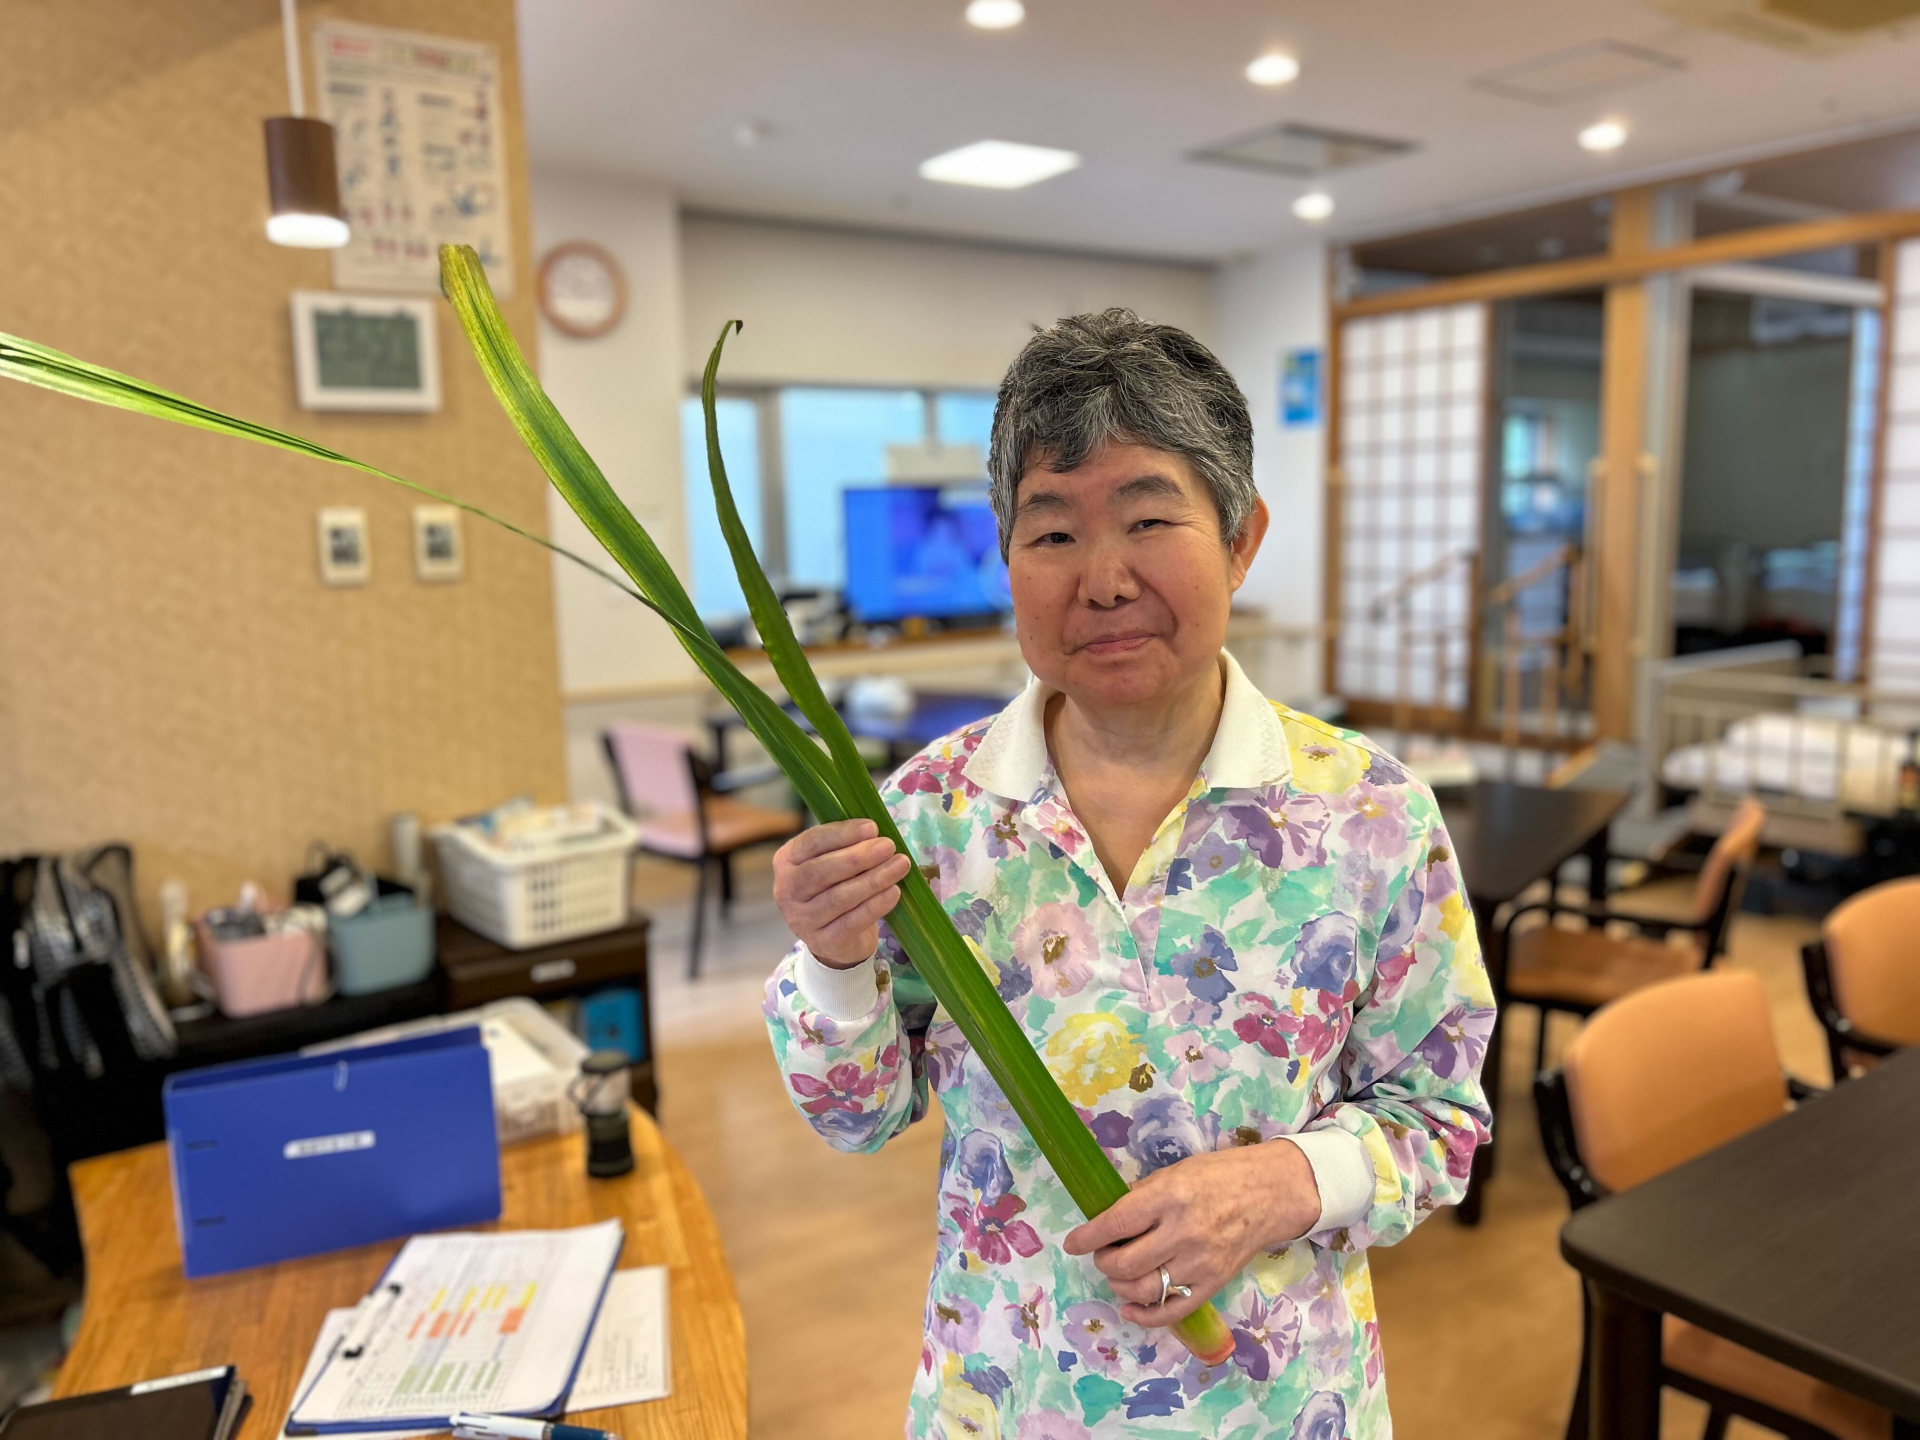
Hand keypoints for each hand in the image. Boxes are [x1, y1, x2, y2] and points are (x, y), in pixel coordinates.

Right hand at [772, 819, 911, 967]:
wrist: (834, 938)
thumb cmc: (836, 887)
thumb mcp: (832, 863)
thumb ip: (846, 846)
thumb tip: (875, 834)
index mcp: (787, 861)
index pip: (811, 842)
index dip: (842, 834)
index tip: (872, 827)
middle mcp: (786, 890)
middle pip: (822, 871)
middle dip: (859, 857)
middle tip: (888, 846)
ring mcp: (802, 919)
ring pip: (839, 897)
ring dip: (873, 879)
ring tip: (900, 865)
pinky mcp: (822, 942)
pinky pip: (851, 922)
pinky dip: (875, 906)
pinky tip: (894, 892)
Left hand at [1062, 1141, 1320, 1327]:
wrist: (1270, 1194)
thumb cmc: (1219, 1176)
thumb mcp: (1175, 1172)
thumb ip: (1142, 1197)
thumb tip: (1108, 1221)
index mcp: (1170, 1197)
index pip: (1117, 1223)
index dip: (1088, 1237)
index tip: (1073, 1242)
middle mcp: (1183, 1233)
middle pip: (1125, 1263)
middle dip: (1103, 1261)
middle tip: (1101, 1254)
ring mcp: (1199, 1263)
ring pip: (1144, 1290)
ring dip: (1119, 1286)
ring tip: (1117, 1273)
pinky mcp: (1212, 1284)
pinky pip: (1172, 1311)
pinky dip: (1145, 1315)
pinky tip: (1130, 1306)